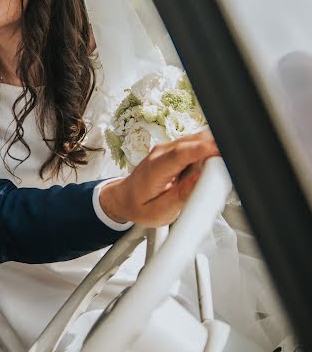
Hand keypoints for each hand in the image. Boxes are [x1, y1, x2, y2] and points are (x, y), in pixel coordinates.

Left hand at [99, 130, 219, 226]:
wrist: (125, 198)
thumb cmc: (140, 206)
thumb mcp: (159, 212)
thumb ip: (180, 197)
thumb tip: (199, 181)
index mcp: (154, 169)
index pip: (180, 153)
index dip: (203, 150)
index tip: (221, 152)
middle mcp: (161, 153)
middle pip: (194, 141)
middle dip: (215, 149)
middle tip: (227, 168)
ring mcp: (167, 148)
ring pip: (198, 139)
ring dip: (213, 151)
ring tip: (218, 172)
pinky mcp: (175, 149)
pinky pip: (196, 144)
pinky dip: (208, 152)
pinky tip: (209, 168)